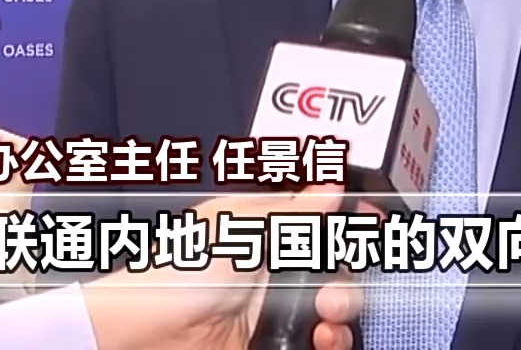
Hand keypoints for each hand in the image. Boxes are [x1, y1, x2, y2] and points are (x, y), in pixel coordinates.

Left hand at [81, 184, 360, 349]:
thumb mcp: (237, 227)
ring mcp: (276, 308)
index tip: (371, 219)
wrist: (149, 335)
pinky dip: (332, 340)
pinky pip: (322, 341)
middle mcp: (272, 265)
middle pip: (336, 264)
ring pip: (336, 306)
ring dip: (342, 309)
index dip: (346, 217)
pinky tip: (322, 339)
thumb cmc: (176, 272)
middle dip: (346, 273)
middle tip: (330, 287)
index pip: (317, 216)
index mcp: (259, 224)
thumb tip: (331, 187)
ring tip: (326, 316)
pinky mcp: (274, 341)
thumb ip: (291, 212)